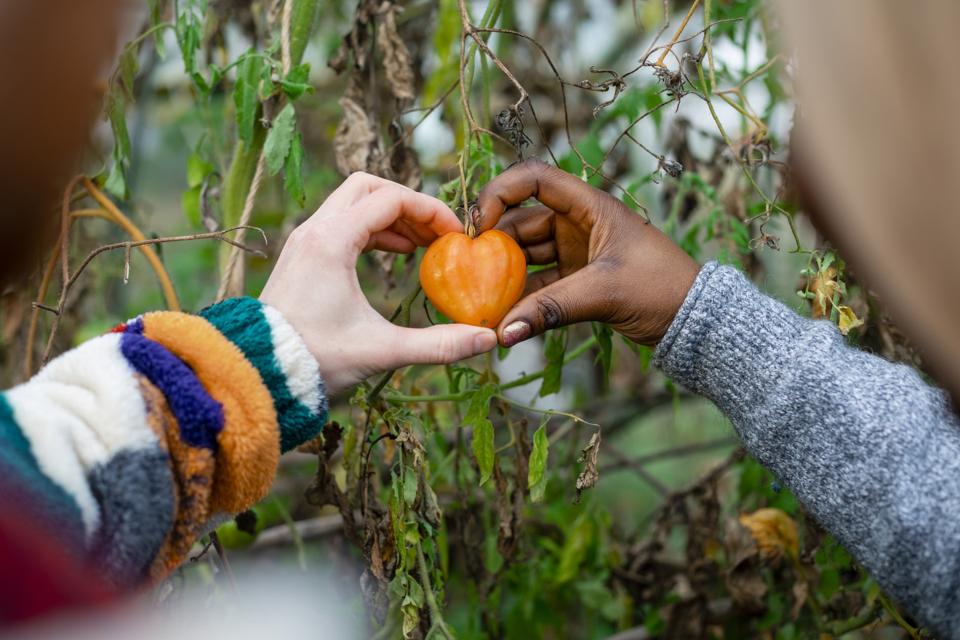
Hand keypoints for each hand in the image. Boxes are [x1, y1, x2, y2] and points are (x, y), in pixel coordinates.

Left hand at [261, 172, 497, 393]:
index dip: (431, 211)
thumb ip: (439, 344)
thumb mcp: (383, 350)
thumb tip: (488, 339)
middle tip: (436, 233)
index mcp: (332, 241)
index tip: (456, 236)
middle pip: (368, 186)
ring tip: (422, 246)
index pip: (391, 198)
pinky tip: (394, 255)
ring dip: (390, 216)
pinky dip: (371, 229)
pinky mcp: (301, 257)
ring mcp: (304, 241)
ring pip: (352, 202)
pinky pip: (341, 223)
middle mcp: (314, 231)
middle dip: (408, 204)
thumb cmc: (314, 360)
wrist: (257, 375)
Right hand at [477, 158, 699, 346]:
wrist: (694, 320)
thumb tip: (503, 332)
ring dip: (503, 274)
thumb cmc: (661, 289)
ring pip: (526, 254)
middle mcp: (578, 223)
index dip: (500, 193)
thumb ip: (551, 309)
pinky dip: (521, 298)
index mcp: (589, 206)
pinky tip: (503, 316)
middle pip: (521, 220)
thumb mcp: (605, 293)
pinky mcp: (577, 280)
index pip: (534, 179)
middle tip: (466, 271)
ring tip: (479, 298)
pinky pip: (538, 283)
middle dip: (493, 243)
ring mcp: (576, 251)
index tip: (478, 225)